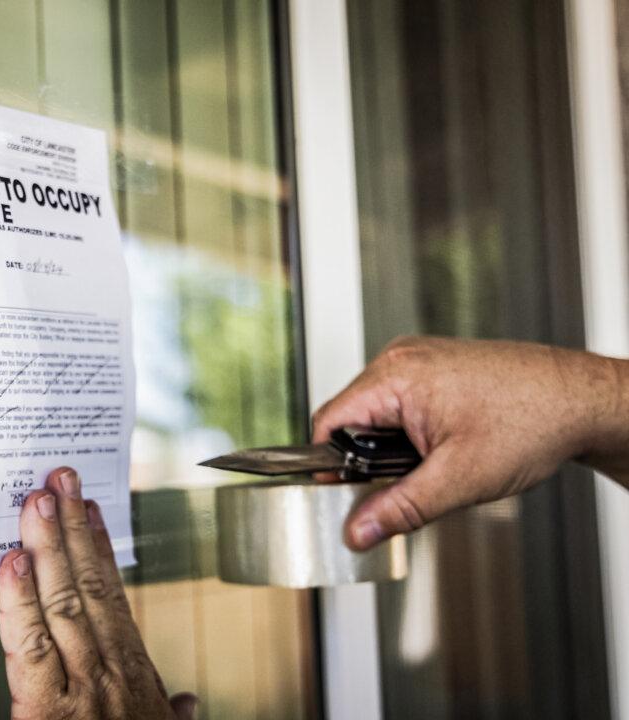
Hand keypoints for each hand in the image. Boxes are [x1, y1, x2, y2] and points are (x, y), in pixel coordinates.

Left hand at [0, 467, 196, 719]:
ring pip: (62, 603)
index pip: (112, 595)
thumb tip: (187, 701)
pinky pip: (30, 647)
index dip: (100, 547)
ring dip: (48, 545)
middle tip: (60, 479)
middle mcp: (108, 669)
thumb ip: (170, 712)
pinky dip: (19, 602)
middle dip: (72, 527)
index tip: (90, 508)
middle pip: (87, 585)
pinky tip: (11, 563)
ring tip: (36, 502)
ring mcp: (79, 685)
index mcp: (131, 671)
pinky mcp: (46, 710)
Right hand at [312, 336, 628, 549]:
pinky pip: (398, 403)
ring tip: (431, 465)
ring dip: (390, 447)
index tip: (340, 495)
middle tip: (401, 486)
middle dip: (367, 459)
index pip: (329, 422)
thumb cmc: (533, 422)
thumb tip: (357, 530)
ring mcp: (417, 359)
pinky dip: (408, 432)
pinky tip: (440, 448)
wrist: (583, 399)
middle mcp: (400, 359)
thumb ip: (400, 507)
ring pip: (375, 414)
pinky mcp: (432, 367)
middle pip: (350, 418)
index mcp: (395, 376)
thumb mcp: (460, 479)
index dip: (328, 464)